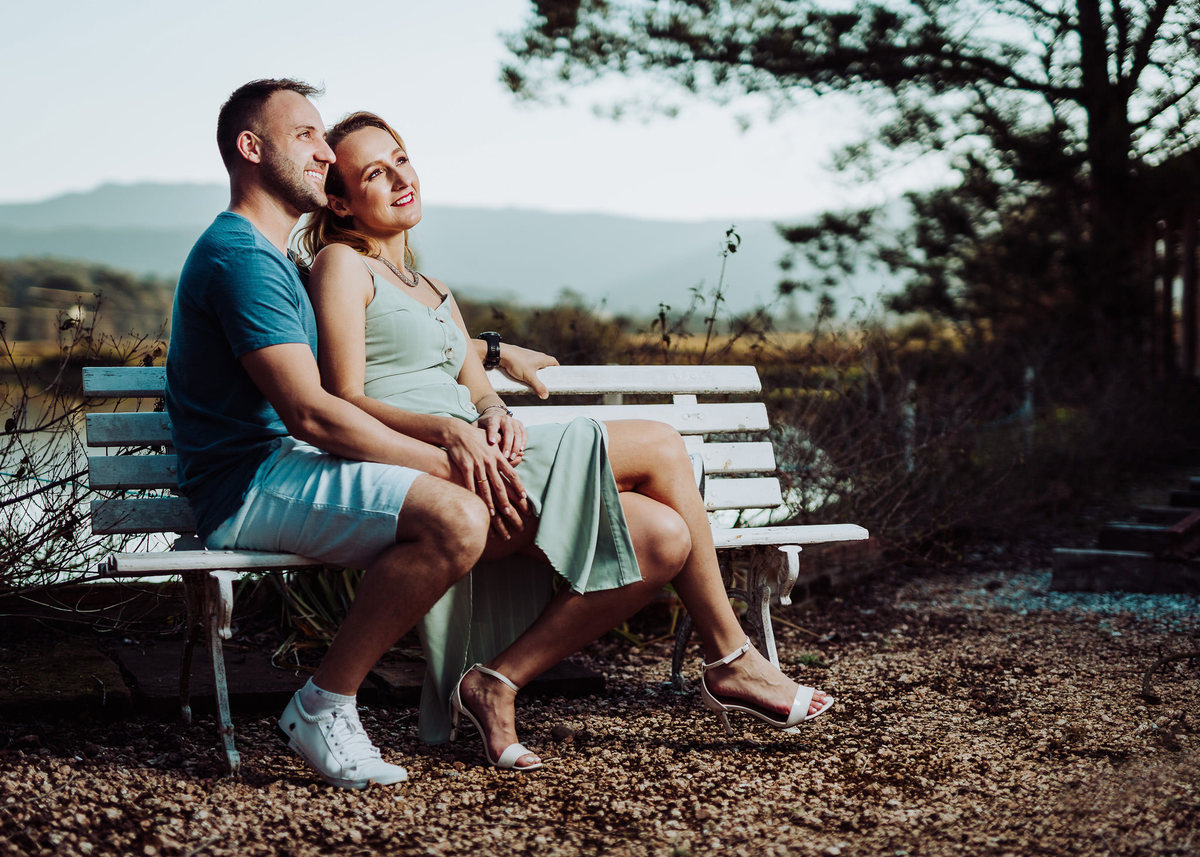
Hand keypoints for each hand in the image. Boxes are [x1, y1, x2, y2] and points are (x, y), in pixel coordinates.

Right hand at [441, 419, 528, 537]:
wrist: (458, 432)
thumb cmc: (477, 437)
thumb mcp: (494, 440)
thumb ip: (507, 450)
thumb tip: (521, 455)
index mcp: (499, 457)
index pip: (512, 474)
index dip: (518, 486)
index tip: (524, 497)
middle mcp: (490, 462)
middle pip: (500, 485)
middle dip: (505, 500)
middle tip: (510, 513)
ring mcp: (477, 465)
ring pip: (485, 487)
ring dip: (490, 502)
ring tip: (494, 514)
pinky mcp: (465, 467)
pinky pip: (470, 484)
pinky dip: (474, 495)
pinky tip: (476, 505)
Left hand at [477, 407, 526, 464]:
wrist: (493, 415)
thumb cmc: (483, 427)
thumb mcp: (476, 428)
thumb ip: (475, 435)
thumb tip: (469, 446)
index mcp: (492, 419)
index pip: (492, 426)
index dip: (493, 434)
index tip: (491, 443)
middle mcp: (504, 418)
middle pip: (508, 431)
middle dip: (507, 444)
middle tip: (505, 456)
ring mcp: (513, 421)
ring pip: (517, 433)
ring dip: (516, 446)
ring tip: (512, 457)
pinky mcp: (519, 424)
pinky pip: (524, 434)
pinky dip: (523, 442)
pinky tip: (521, 452)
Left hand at [498, 344, 558, 398]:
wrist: (502, 354)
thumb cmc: (516, 362)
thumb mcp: (529, 377)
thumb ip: (538, 386)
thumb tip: (546, 395)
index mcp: (542, 358)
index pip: (554, 362)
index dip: (556, 369)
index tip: (557, 376)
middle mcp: (536, 356)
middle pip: (545, 365)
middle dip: (545, 373)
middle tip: (545, 381)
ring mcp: (528, 356)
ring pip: (536, 365)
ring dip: (536, 373)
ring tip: (534, 381)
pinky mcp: (521, 358)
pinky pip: (528, 366)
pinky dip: (528, 371)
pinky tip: (523, 377)